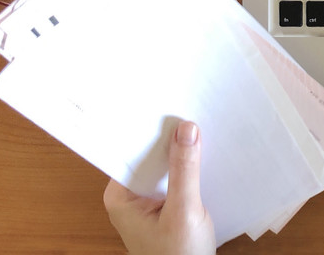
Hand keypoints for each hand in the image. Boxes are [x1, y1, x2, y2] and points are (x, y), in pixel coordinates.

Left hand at [103, 121, 216, 254]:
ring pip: (164, 165)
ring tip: (199, 130)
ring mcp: (147, 200)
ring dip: (180, 153)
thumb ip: (185, 171)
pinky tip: (203, 157)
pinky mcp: (165, 204)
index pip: (132, 152)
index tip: (170, 111)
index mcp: (120, 196)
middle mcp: (129, 195)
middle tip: (190, 114)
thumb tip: (186, 130)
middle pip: (149, 156)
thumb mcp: (184, 211)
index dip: (151, 130)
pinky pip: (174, 177)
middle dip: (169, 139)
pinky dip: (187, 168)